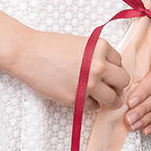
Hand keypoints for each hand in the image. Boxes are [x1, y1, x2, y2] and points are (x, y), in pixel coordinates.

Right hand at [13, 28, 130, 110]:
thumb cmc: (51, 46)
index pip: (120, 62)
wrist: (27, 54)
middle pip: (123, 81)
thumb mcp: (81, 44)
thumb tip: (112, 75)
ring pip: (113, 99)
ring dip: (109, 98)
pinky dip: (89, 103)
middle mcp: (98, 66)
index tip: (105, 69)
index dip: (113, 66)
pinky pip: (93, 106)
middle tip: (109, 85)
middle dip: (117, 84)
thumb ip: (97, 55)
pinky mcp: (77, 99)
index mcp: (100, 48)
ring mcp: (89, 84)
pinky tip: (79, 94)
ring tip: (100, 95)